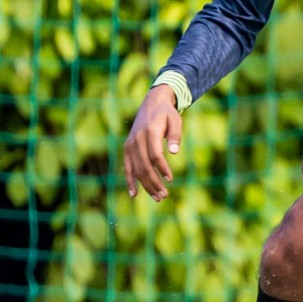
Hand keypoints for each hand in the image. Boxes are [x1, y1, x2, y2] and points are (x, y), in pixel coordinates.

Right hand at [123, 85, 182, 200]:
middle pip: (144, 165)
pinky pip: (127, 167)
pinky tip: (134, 194)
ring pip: (136, 169)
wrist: (151, 104)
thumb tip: (174, 152)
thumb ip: (176, 135)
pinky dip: (130, 181)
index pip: (154, 154)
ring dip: (146, 185)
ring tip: (157, 197)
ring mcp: (130, 145)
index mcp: (149, 132)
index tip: (170, 178)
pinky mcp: (127, 148)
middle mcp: (137, 139)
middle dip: (154, 182)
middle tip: (164, 196)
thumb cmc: (167, 114)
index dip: (162, 168)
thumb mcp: (176, 120)